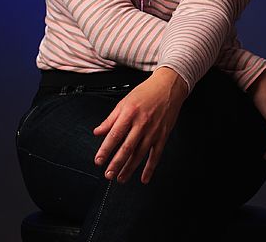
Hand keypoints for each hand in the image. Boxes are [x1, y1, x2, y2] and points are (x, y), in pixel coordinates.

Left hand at [93, 67, 187, 184]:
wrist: (168, 86)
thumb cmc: (146, 92)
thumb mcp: (125, 102)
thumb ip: (111, 119)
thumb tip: (98, 132)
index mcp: (129, 113)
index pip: (115, 135)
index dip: (105, 149)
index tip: (99, 160)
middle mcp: (141, 123)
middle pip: (127, 147)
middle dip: (116, 163)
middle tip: (108, 174)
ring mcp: (153, 130)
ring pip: (140, 154)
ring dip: (130, 168)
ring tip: (121, 178)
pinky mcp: (163, 135)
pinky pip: (156, 154)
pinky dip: (150, 168)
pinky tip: (144, 178)